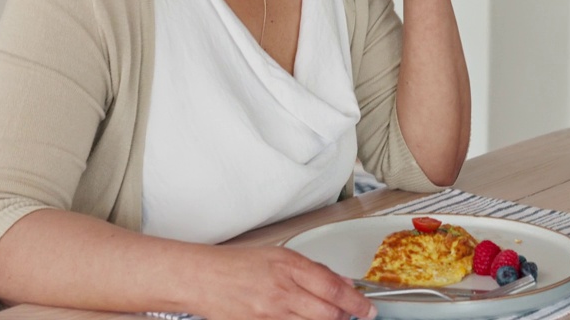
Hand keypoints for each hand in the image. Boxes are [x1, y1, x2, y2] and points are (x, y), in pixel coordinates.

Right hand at [192, 245, 376, 319]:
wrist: (201, 279)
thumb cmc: (237, 264)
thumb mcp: (279, 256)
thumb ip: (313, 270)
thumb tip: (341, 282)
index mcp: (288, 267)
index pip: (333, 288)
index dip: (356, 301)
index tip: (367, 308)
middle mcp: (281, 292)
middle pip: (327, 313)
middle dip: (345, 317)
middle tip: (353, 314)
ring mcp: (269, 315)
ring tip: (329, 316)